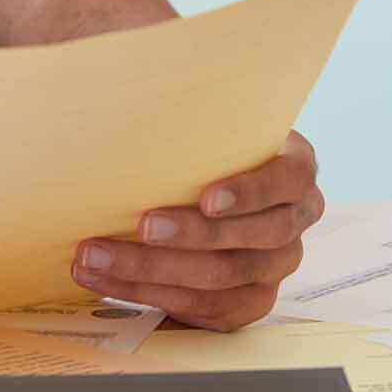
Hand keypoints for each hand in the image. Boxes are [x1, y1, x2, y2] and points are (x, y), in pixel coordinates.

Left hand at [71, 132, 322, 330]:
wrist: (210, 185)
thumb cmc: (204, 145)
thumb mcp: (212, 122)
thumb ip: (193, 113)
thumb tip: (133, 82)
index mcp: (296, 169)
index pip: (286, 180)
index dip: (247, 192)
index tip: (204, 197)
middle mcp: (294, 221)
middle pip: (250, 238)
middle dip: (189, 236)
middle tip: (140, 227)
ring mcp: (276, 267)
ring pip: (220, 279)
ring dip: (151, 270)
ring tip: (95, 257)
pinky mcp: (250, 301)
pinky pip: (204, 309)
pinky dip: (149, 294)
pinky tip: (105, 281)